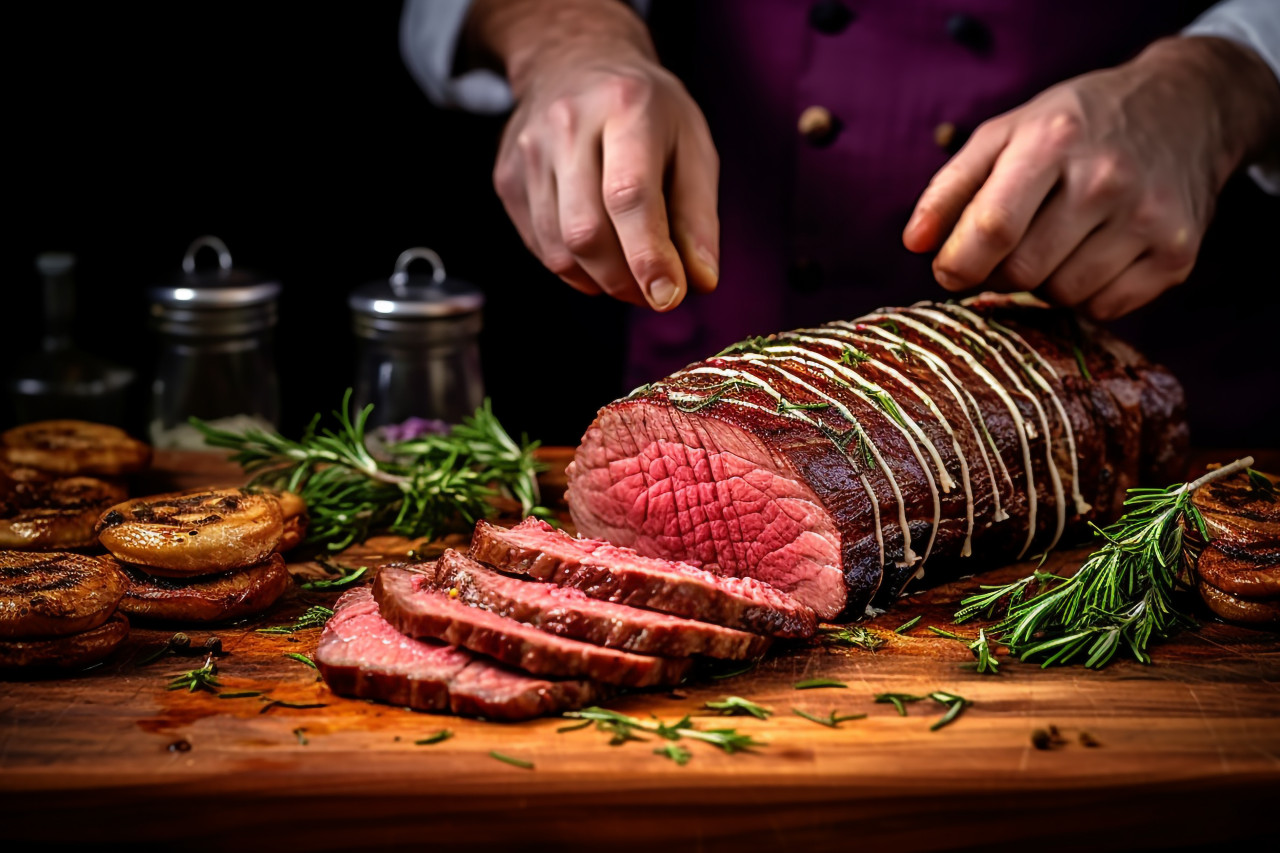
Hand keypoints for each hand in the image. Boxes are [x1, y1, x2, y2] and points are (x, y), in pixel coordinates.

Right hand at [471, 0, 718, 309]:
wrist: (575, 64)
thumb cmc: (647, 112)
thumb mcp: (692, 145)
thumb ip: (698, 216)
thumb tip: (699, 282)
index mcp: (626, 107)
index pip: (629, 195)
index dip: (648, 255)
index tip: (668, 297)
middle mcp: (567, 125)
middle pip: (587, 232)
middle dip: (625, 280)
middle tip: (654, 293)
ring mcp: (528, 152)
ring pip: (560, 250)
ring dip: (601, 281)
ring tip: (631, 273)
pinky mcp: (508, 178)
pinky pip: (542, 248)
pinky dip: (576, 268)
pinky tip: (600, 251)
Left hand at [903, 37, 1279, 319]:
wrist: (1185, 107)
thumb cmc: (1076, 125)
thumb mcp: (1007, 132)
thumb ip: (951, 187)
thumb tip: (914, 244)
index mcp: (1053, 143)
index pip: (991, 228)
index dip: (957, 264)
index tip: (949, 269)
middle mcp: (1106, 180)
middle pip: (1022, 272)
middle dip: (1000, 272)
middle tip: (1010, 248)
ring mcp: (1148, 219)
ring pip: (1061, 296)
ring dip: (1045, 283)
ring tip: (1058, 241)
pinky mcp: (1177, 254)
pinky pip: (1104, 309)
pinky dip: (1087, 295)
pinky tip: (1094, 254)